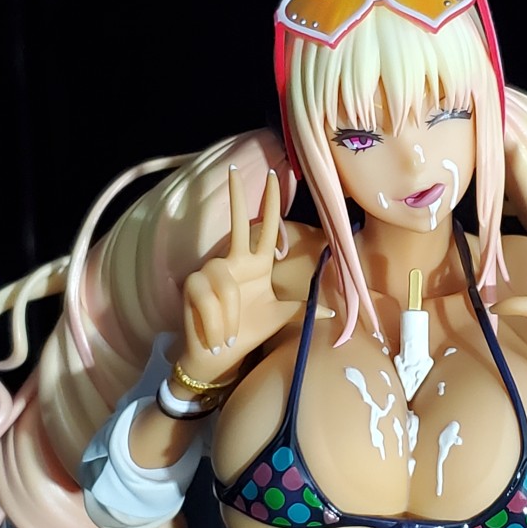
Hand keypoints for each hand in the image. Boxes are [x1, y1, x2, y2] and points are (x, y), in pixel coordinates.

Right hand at [177, 167, 314, 379]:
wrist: (219, 355)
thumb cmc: (249, 332)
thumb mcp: (279, 317)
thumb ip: (303, 310)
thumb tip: (332, 312)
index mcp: (257, 266)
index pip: (267, 230)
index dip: (270, 206)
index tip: (274, 177)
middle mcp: (234, 263)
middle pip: (237, 226)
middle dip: (237, 200)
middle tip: (234, 172)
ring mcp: (211, 272)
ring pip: (225, 283)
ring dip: (230, 313)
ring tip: (230, 336)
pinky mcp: (194, 285)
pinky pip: (209, 297)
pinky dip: (216, 320)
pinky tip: (218, 336)